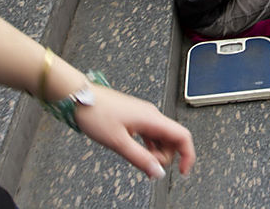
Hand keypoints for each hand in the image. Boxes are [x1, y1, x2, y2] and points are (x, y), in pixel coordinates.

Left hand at [74, 86, 194, 179]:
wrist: (81, 98)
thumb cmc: (96, 113)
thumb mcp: (118, 142)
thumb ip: (140, 158)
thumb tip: (158, 172)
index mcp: (152, 119)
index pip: (182, 136)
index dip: (187, 155)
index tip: (183, 171)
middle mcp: (152, 115)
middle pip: (173, 140)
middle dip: (165, 157)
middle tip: (147, 165)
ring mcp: (145, 116)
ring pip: (162, 138)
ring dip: (155, 153)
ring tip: (138, 159)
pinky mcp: (137, 117)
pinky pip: (151, 135)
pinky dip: (149, 147)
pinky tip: (138, 152)